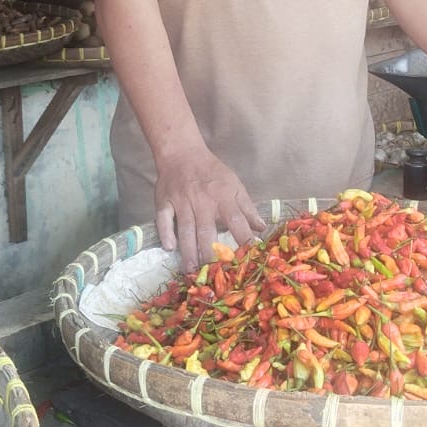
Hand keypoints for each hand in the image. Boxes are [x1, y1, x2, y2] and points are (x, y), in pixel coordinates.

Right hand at [154, 145, 264, 272]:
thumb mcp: (235, 185)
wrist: (182, 152)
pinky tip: (169, 247)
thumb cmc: (212, 172)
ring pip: (186, 228)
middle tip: (213, 274)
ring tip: (191, 270)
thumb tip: (262, 229)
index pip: (237, 221)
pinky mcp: (164, 201)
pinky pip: (164, 218)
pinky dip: (166, 232)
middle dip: (210, 252)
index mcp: (224, 197)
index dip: (244, 240)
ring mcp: (182, 201)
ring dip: (188, 250)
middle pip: (207, 230)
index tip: (249, 259)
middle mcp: (203, 201)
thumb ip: (247, 208)